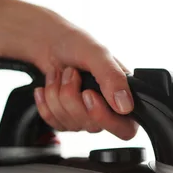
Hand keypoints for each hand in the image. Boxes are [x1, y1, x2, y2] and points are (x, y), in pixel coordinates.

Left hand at [29, 10, 138, 139]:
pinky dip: (46, 102)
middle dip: (72, 96)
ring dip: (57, 94)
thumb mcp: (97, 54)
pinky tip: (49, 87)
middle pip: (92, 125)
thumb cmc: (76, 44)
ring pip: (70, 124)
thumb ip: (113, 78)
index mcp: (124, 95)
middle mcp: (108, 110)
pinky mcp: (67, 120)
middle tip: (71, 73)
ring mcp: (86, 117)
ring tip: (61, 74)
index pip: (125, 129)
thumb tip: (126, 106)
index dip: (104, 117)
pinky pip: (55, 123)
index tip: (88, 95)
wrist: (49, 44)